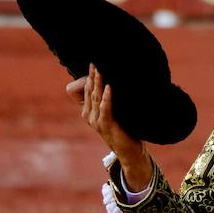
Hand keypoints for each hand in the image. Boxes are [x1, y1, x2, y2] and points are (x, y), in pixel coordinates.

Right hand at [66, 64, 150, 191]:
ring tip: (101, 70)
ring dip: (98, 83)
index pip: (84, 89)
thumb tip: (114, 80)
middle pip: (89, 91)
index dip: (88, 76)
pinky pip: (105, 109)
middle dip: (93, 76)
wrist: (128, 151)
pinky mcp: (107, 126)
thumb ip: (109, 99)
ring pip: (95, 98)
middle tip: (96, 61)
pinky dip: (107, 98)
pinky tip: (110, 88)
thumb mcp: (113, 111)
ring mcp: (96, 121)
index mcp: (88, 111)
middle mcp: (89, 115)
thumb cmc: (122, 128)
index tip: (94, 62)